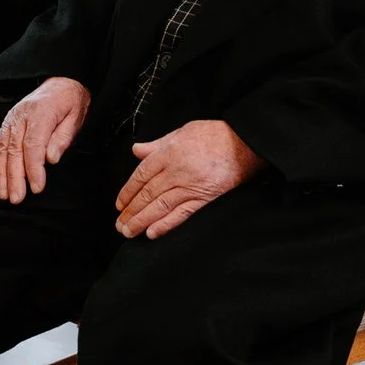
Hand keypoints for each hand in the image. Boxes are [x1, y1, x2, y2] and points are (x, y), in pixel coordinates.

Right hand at [0, 78, 91, 203]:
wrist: (59, 84)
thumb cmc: (69, 102)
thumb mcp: (75, 117)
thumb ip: (63, 138)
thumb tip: (51, 158)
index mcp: (41, 112)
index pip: (33, 144)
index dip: (33, 168)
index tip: (36, 187)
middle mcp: (21, 116)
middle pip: (15, 150)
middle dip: (15, 177)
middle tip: (17, 198)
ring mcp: (11, 120)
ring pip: (3, 149)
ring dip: (2, 174)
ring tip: (5, 194)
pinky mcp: (6, 124)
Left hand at [114, 120, 262, 238]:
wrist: (245, 144)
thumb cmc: (214, 135)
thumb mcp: (182, 131)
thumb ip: (158, 144)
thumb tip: (137, 151)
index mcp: (169, 153)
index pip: (141, 175)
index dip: (127, 191)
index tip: (119, 204)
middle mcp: (176, 171)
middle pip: (148, 194)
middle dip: (131, 211)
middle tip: (119, 225)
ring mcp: (191, 186)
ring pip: (160, 206)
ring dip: (142, 220)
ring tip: (129, 232)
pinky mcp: (205, 198)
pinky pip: (182, 214)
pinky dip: (166, 225)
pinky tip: (153, 232)